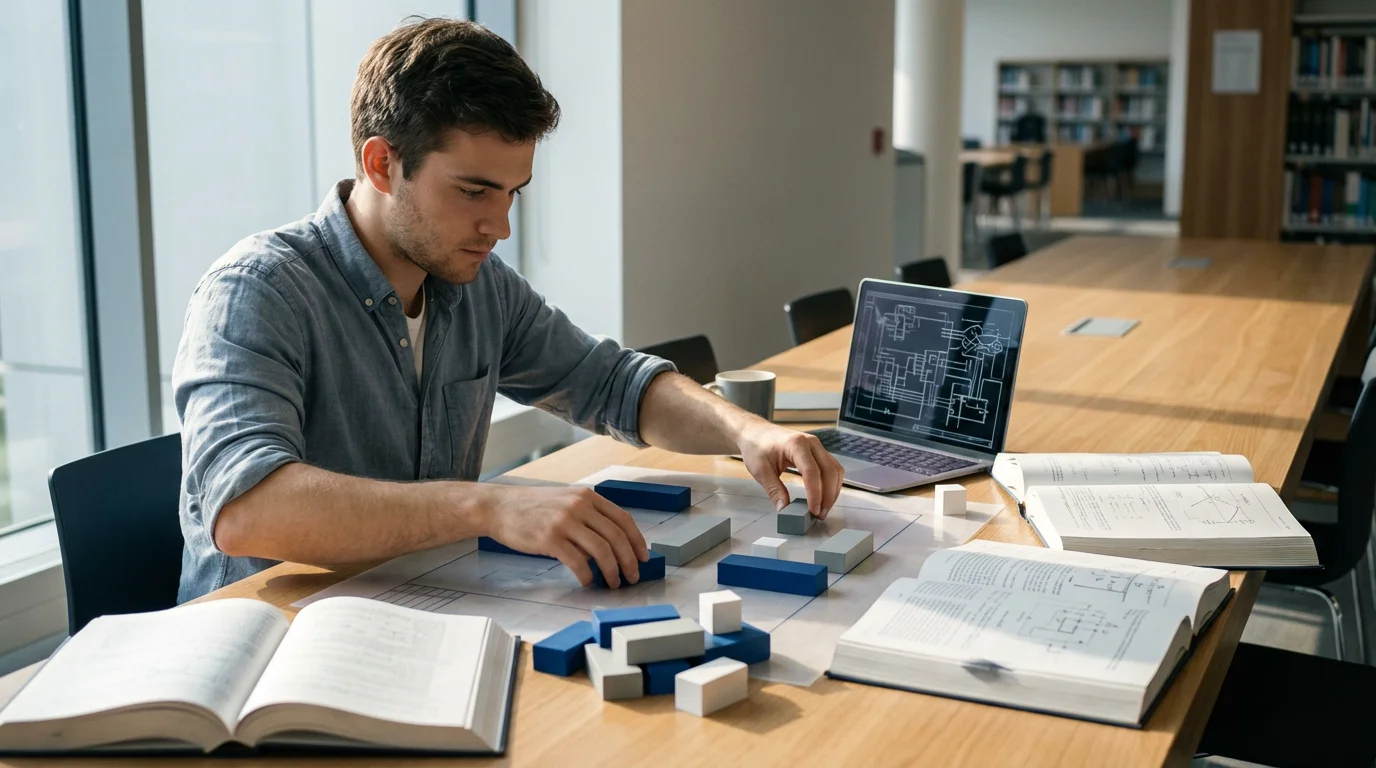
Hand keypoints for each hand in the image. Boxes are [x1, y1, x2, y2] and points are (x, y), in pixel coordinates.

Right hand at [482, 486, 648, 587]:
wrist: (499, 507)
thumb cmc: (533, 507)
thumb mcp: (565, 501)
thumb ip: (588, 516)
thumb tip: (612, 544)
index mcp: (587, 496)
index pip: (623, 519)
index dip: (637, 541)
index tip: (643, 558)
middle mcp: (579, 506)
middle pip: (616, 537)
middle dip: (629, 561)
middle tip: (632, 577)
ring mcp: (564, 521)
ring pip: (601, 550)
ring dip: (612, 571)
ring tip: (613, 583)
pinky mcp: (550, 539)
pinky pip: (578, 562)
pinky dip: (587, 575)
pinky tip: (587, 581)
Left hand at [736, 421, 844, 518]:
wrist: (755, 432)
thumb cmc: (756, 447)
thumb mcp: (761, 471)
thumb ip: (774, 490)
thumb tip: (785, 510)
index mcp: (796, 444)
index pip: (812, 471)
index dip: (815, 493)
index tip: (813, 510)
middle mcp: (811, 442)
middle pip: (829, 471)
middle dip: (828, 495)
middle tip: (820, 515)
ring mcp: (816, 445)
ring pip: (835, 470)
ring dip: (832, 491)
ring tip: (823, 509)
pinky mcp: (817, 451)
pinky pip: (832, 468)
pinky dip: (831, 484)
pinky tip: (824, 497)